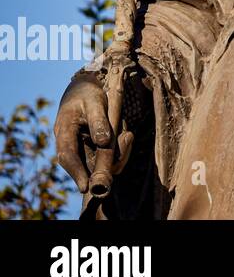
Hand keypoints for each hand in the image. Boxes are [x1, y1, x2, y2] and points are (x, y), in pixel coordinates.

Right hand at [53, 71, 132, 194]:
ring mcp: (82, 148)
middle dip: (105, 166)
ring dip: (116, 156)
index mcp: (64, 131)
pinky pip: (106, 157)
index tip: (85, 187)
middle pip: (84, 165)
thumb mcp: (94, 102)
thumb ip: (98, 121)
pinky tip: (126, 136)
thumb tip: (103, 142)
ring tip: (127, 136)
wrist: (85, 89)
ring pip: (98, 163)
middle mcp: (70, 144)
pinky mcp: (93, 148)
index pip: (67, 156)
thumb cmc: (88, 94)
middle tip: (124, 148)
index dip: (76, 173)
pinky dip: (119, 150)